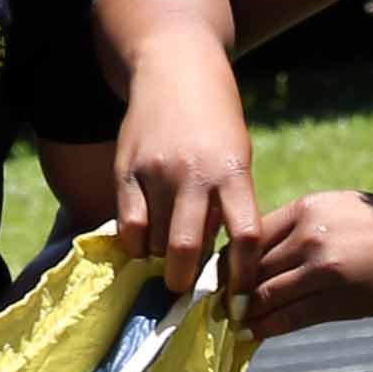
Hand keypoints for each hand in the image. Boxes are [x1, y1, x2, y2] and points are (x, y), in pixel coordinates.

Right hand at [110, 40, 259, 294]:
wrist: (175, 67)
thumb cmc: (215, 122)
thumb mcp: (237, 157)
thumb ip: (230, 204)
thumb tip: (220, 263)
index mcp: (234, 173)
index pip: (245, 237)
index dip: (242, 277)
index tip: (238, 303)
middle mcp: (194, 174)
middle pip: (187, 247)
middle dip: (184, 280)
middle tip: (183, 289)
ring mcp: (157, 172)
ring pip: (154, 241)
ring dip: (159, 258)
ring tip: (165, 257)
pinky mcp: (127, 169)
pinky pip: (127, 224)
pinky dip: (134, 244)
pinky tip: (142, 242)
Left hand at [228, 189, 372, 335]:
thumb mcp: (339, 209)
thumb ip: (302, 224)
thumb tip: (265, 247)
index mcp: (305, 208)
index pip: (251, 236)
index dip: (230, 261)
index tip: (221, 278)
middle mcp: (308, 234)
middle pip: (251, 267)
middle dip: (231, 290)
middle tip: (216, 306)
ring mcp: (322, 267)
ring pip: (265, 294)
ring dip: (245, 312)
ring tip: (233, 323)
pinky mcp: (337, 298)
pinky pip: (289, 317)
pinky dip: (266, 328)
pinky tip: (253, 334)